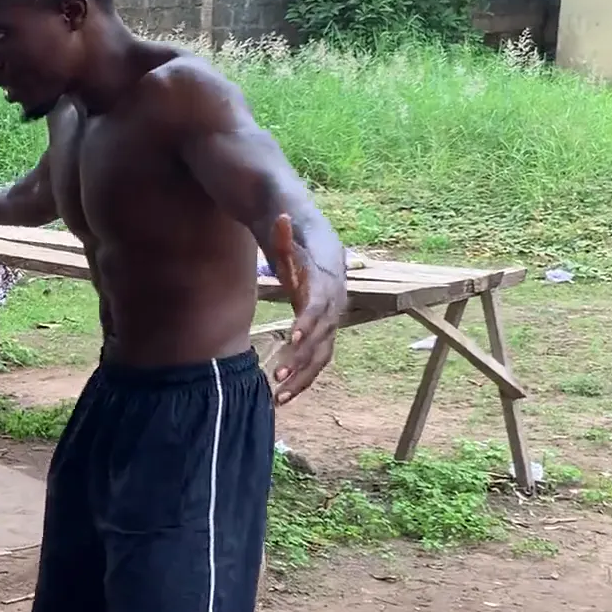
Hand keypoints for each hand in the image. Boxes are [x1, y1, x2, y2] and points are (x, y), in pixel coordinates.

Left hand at [266, 213, 342, 405]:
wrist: (315, 243)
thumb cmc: (295, 236)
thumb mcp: (286, 228)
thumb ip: (281, 228)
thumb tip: (280, 215)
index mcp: (326, 278)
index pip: (320, 303)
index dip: (309, 320)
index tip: (293, 337)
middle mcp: (333, 303)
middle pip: (322, 335)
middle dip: (302, 357)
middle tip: (278, 376)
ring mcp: (330, 320)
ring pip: (322, 354)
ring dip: (303, 377)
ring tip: (279, 396)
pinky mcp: (323, 333)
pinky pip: (317, 359)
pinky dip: (303, 378)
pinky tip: (283, 396)